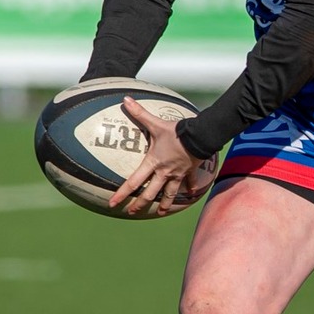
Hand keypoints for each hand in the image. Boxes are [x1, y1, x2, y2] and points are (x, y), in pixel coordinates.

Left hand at [109, 97, 213, 216]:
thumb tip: (125, 100)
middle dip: (139, 204)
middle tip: (131, 212)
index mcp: (153, 163)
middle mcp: (164, 172)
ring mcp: (178, 174)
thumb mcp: (155, 123)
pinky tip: (190, 194)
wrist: (200, 136)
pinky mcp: (190, 171)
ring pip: (169, 194)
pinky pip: (189, 183)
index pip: (133, 182)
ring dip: (163, 204)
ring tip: (159, 212)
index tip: (113, 204)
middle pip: (150, 194)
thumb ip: (139, 113)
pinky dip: (189, 189)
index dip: (122, 194)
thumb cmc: (177, 131)